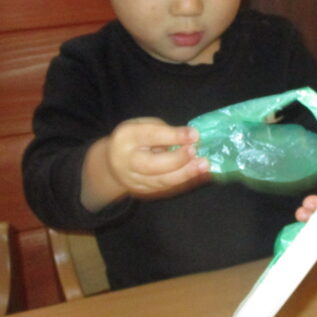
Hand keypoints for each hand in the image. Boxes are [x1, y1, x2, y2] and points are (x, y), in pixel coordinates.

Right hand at [81, 118, 209, 209]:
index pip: (150, 135)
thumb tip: (191, 139)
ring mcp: (133, 179)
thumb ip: (164, 132)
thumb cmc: (135, 138)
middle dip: (177, 159)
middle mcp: (127, 161)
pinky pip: (166, 188)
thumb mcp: (144, 125)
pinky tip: (200, 176)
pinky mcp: (143, 191)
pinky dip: (185, 182)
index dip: (174, 136)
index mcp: (126, 137)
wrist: (113, 162)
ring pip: (161, 180)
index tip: (195, 135)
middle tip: (196, 152)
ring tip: (204, 166)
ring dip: (185, 174)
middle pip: (152, 164)